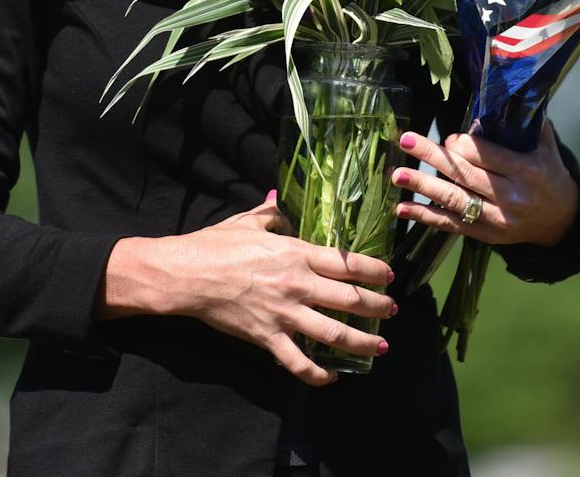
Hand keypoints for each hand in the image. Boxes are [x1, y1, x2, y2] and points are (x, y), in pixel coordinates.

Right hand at [100, 194, 395, 386]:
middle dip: (378, 306)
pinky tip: (332, 377)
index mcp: (296, 253)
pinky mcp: (267, 338)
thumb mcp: (247, 221)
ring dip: (362, 342)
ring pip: (334, 333)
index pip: (347, 263)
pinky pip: (299, 362)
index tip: (389, 275)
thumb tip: (280, 202)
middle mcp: (297, 284)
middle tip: (392, 310)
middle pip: (351, 299)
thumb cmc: (216, 245)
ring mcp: (284, 314)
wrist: (187, 275)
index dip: (374, 270)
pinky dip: (318, 374)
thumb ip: (271, 213)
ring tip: (381, 345)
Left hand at [392, 120, 577, 246]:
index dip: (462, 144)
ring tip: (397, 176)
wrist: (561, 222)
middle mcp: (510, 197)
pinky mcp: (486, 235)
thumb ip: (527, 123)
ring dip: (424, 187)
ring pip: (455, 201)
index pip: (486, 155)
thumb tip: (503, 94)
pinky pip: (452, 225)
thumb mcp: (546, 147)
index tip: (450, 138)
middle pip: (465, 175)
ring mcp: (497, 219)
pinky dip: (426, 217)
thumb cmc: (548, 174)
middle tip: (407, 141)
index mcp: (525, 171)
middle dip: (434, 157)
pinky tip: (403, 208)